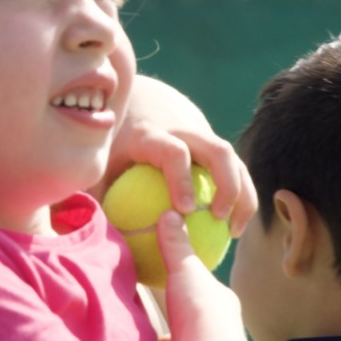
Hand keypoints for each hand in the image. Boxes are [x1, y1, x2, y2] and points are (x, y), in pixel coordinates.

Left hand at [107, 75, 255, 235]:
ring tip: (234, 231)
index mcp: (150, 134)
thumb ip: (100, 198)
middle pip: (218, 150)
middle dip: (228, 185)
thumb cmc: (112, 143)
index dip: (182, 179)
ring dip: (241, 194)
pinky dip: (238, 192)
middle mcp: (182, 128)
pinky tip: (231, 223)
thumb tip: (103, 242)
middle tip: (220, 220)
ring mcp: (202, 131)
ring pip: (233, 158)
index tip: (185, 210)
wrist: (134, 98)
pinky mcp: (212, 138)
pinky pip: (232, 165)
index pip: (174, 152)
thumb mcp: (99, 166)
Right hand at [154, 209, 245, 340]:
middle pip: (197, 323)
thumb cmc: (200, 311)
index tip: (175, 288)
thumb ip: (176, 246)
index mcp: (222, 306)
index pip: (206, 293)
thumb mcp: (186, 271)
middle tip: (162, 317)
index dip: (190, 288)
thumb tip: (168, 213)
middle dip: (181, 322)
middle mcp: (221, 333)